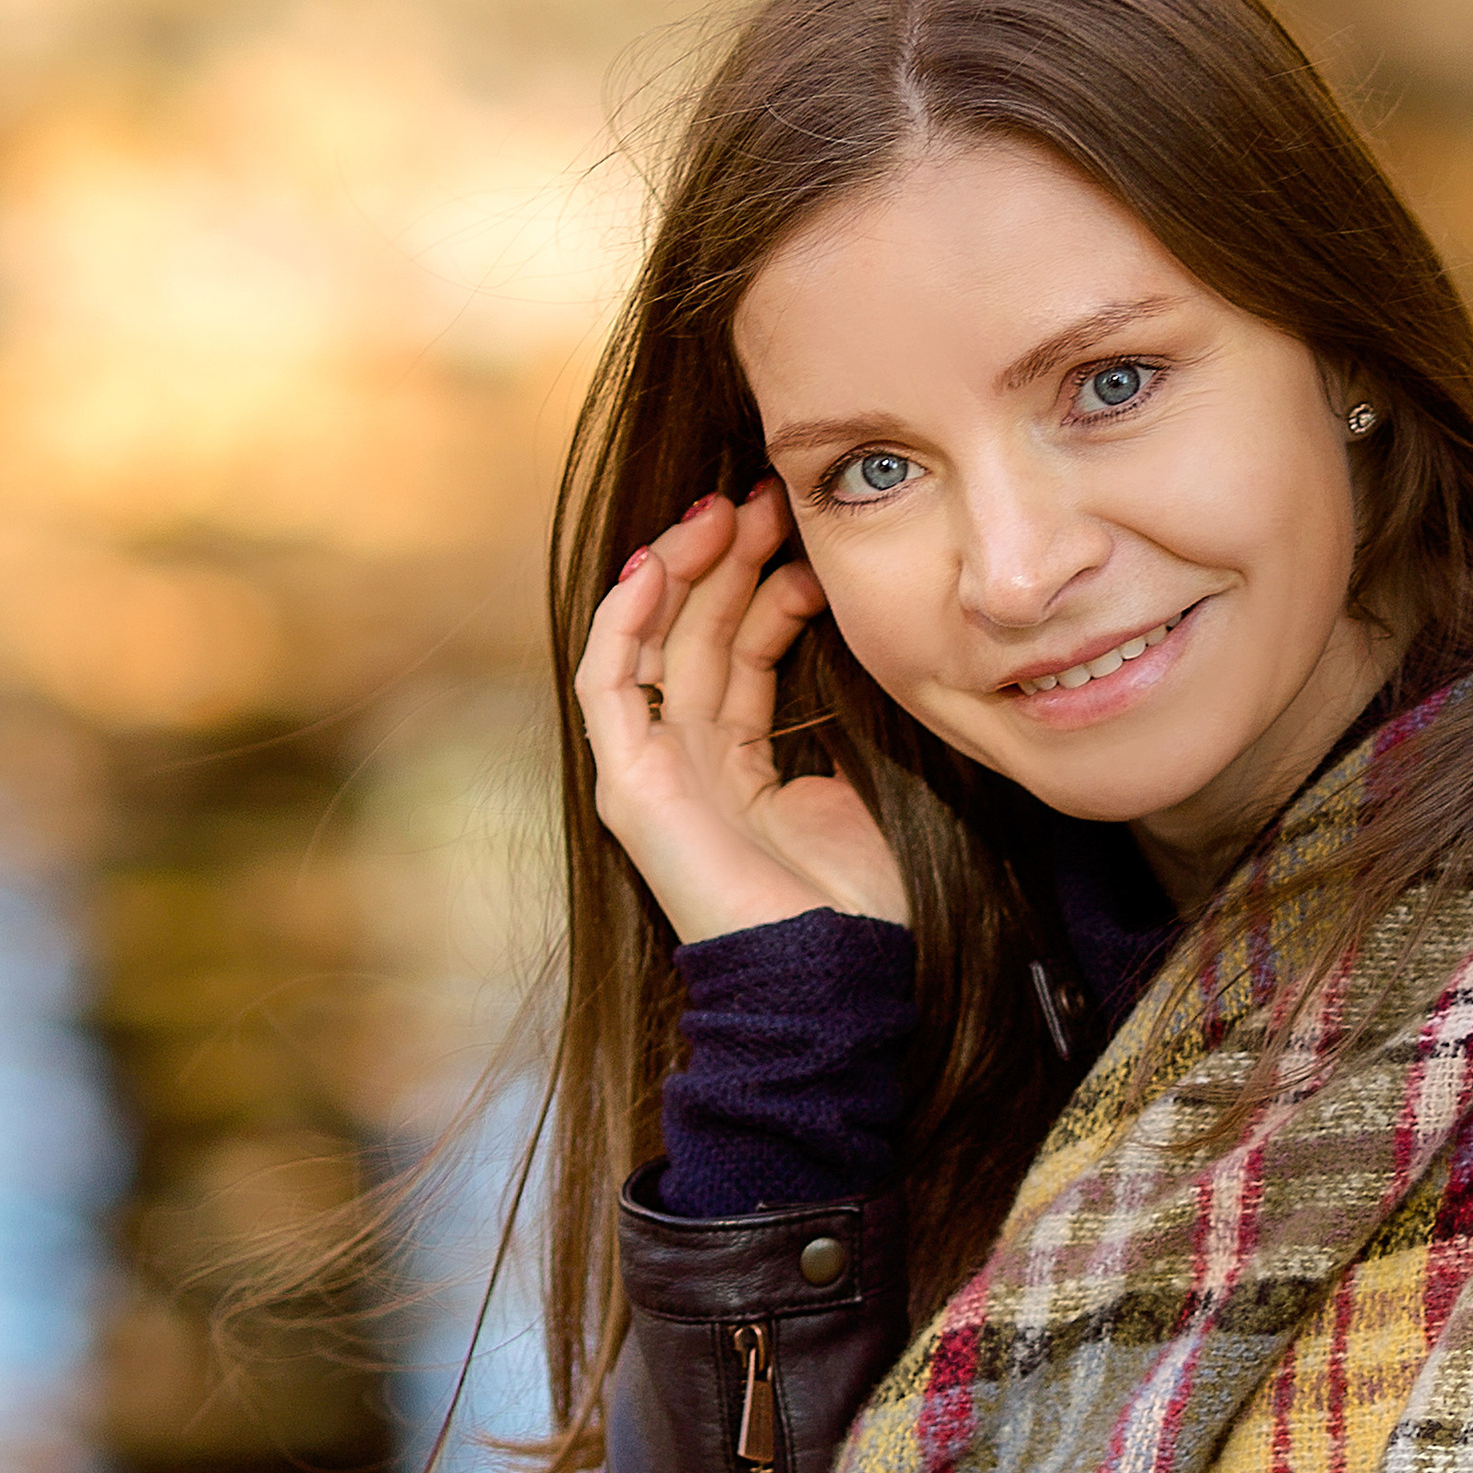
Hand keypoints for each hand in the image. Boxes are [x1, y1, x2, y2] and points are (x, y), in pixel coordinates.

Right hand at [572, 484, 906, 943]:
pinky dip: (622, 621)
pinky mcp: (628, 786)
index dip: (765, 587)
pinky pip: (608, 684)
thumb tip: (863, 652)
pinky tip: (654, 565)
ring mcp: (651, 772)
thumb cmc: (858, 899)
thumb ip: (843, 720)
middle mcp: (688, 761)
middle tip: (766, 498)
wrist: (831, 975)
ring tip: (724, 511)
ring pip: (650, 644)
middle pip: (694, 635)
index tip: (803, 536)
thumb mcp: (862, 784)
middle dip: (727, 559)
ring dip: (680, 569)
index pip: (739, 652)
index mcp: (739, 764)